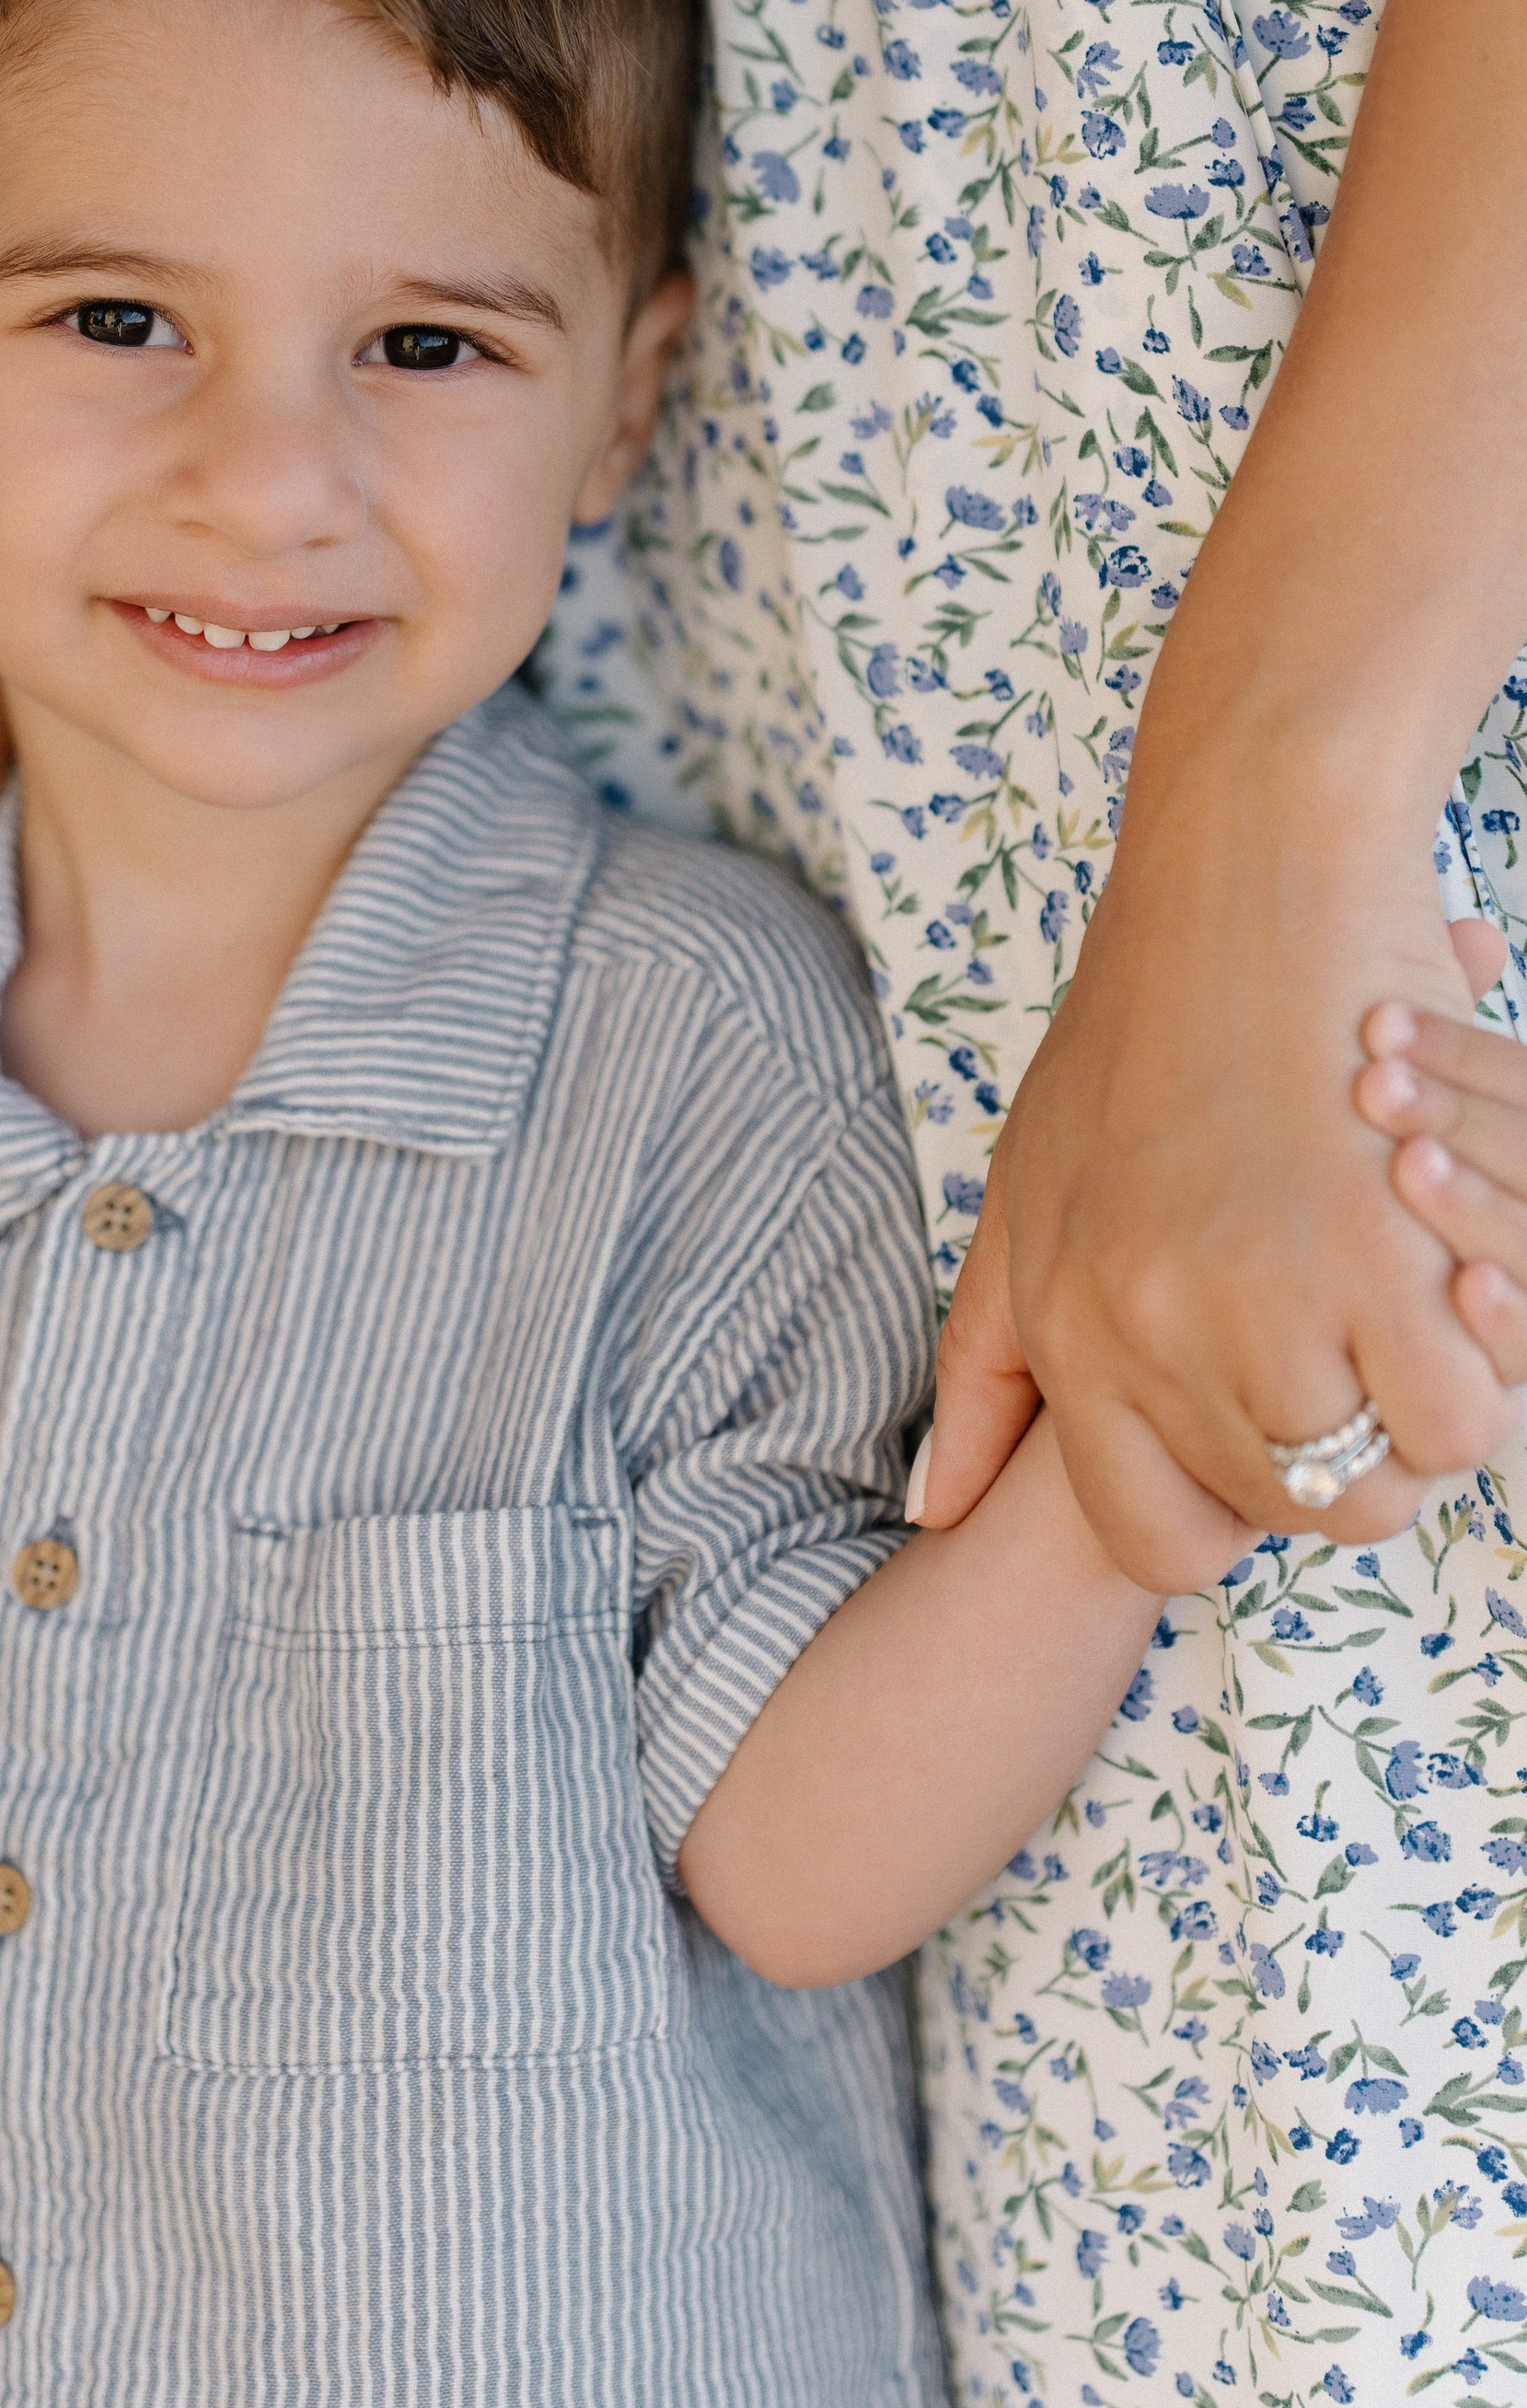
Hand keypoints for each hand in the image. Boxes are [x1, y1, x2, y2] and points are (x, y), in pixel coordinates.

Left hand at [915, 807, 1520, 1585]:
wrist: (1244, 868)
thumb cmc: (1143, 1023)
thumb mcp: (1028, 1187)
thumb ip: (987, 1360)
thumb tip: (934, 1511)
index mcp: (1066, 1323)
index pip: (1154, 1539)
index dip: (1230, 1507)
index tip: (1267, 1417)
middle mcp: (1147, 1330)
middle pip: (1285, 1511)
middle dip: (1341, 1450)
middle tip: (1363, 1334)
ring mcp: (1258, 1298)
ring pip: (1383, 1475)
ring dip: (1419, 1407)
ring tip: (1411, 1291)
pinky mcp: (1375, 1252)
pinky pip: (1458, 1411)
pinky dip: (1477, 1362)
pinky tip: (1451, 1268)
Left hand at [1358, 987, 1526, 1390]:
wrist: (1409, 1385)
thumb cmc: (1394, 1215)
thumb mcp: (1422, 1129)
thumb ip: (1446, 1051)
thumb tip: (1469, 933)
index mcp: (1513, 1143)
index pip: (1519, 1087)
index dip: (1464, 1057)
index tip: (1376, 1021)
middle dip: (1461, 1119)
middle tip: (1373, 1083)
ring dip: (1476, 1206)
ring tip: (1407, 1164)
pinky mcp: (1520, 1379)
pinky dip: (1511, 1319)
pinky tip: (1466, 1284)